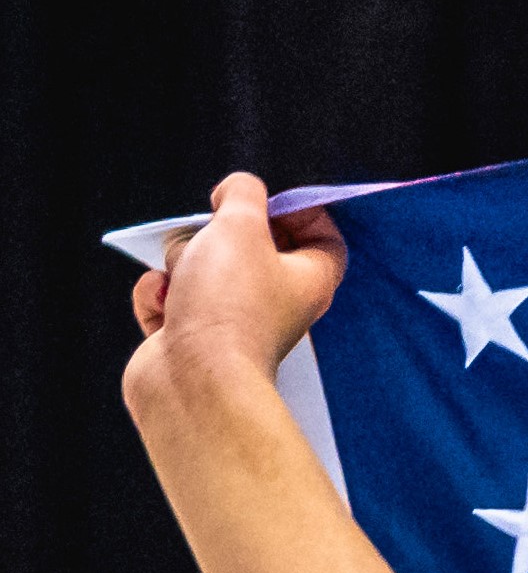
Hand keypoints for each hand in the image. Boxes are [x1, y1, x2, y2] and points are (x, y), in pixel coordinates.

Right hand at [124, 171, 345, 415]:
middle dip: (215, 235)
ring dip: (179, 266)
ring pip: (197, 268)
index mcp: (309, 281)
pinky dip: (158, 299)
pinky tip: (166, 312)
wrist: (194, 381)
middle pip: (246, 246)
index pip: (323, 237)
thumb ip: (242, 195)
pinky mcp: (189, 339)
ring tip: (184, 285)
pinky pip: (167, 299)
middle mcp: (277, 304)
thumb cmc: (228, 306)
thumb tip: (237, 192)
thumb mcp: (241, 226)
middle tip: (209, 240)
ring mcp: (231, 323)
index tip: (262, 198)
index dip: (296, 210)